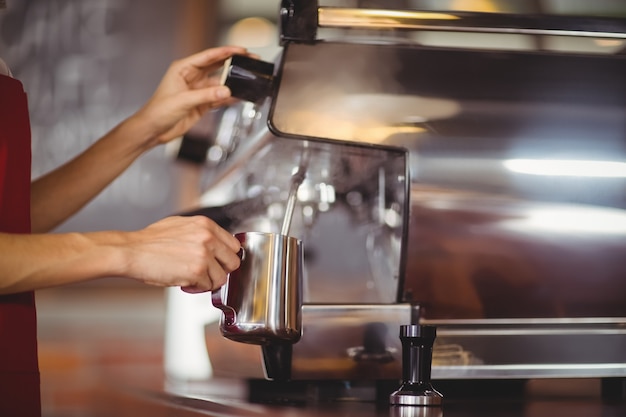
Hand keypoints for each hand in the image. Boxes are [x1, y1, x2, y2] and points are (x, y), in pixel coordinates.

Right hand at [122, 215, 240, 292]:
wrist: (131, 251)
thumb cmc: (150, 241)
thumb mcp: (180, 225)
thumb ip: (201, 233)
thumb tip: (215, 243)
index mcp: (206, 225)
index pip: (233, 245)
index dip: (226, 257)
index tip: (219, 263)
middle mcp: (208, 238)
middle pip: (233, 262)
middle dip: (220, 271)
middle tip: (206, 273)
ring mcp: (204, 255)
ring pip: (222, 278)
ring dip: (208, 282)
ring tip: (191, 278)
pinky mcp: (197, 271)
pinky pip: (207, 286)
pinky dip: (197, 288)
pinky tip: (184, 282)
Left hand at [132, 45, 251, 146]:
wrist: (153, 130)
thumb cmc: (158, 111)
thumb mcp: (183, 100)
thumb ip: (206, 95)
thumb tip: (226, 91)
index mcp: (183, 69)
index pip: (208, 56)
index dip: (225, 52)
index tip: (239, 50)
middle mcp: (192, 77)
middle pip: (217, 67)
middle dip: (232, 63)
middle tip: (248, 60)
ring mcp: (198, 91)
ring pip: (220, 84)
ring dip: (232, 83)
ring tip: (246, 81)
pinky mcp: (202, 103)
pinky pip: (219, 98)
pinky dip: (228, 98)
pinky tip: (238, 96)